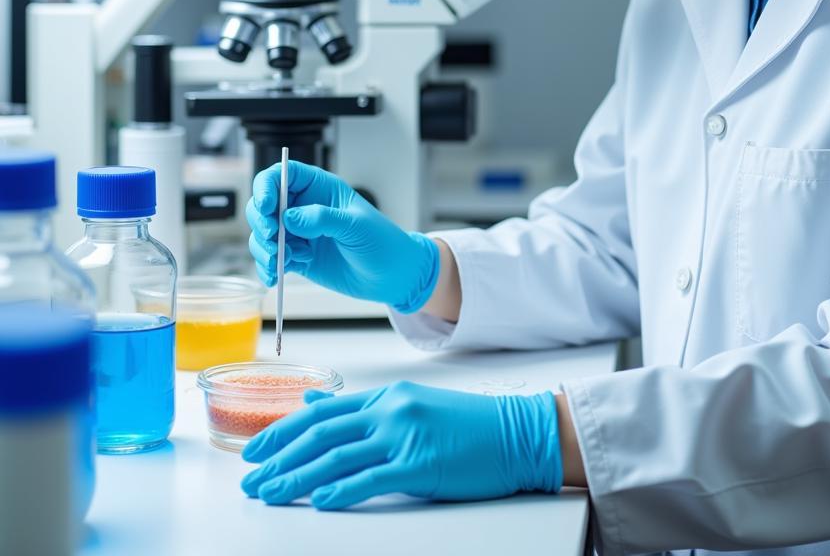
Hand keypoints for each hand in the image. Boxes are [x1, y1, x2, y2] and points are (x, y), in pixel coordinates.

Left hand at [240, 381, 561, 508]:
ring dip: (296, 477)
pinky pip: (371, 478)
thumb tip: (312, 404)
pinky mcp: (420, 464)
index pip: (321, 413)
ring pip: (337, 456)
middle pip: (321, 434)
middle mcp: (390, 410)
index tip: (255, 451)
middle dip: (278, 457)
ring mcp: (405, 435)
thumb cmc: (465, 424)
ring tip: (269, 493)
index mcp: (386, 396)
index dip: (282, 431)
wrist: (514, 432)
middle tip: (249, 479)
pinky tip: (317, 501)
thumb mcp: (409, 405)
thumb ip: (361, 409)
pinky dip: (340, 490)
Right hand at [245, 161, 439, 312]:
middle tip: (273, 237)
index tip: (266, 204)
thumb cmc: (383, 242)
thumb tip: (290, 217)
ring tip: (279, 262)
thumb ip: (323, 218)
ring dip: (263, 248)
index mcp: (320, 188)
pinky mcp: (298, 258)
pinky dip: (267, 267)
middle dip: (261, 221)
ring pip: (264, 234)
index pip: (283, 175)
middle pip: (265, 205)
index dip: (268, 185)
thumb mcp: (356, 226)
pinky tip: (275, 276)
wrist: (393, 276)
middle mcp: (306, 208)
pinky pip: (271, 259)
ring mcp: (299, 234)